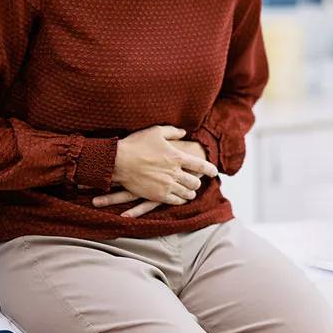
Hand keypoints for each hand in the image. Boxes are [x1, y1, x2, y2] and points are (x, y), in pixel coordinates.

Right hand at [101, 126, 217, 210]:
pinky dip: (180, 200)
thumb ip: (173, 132)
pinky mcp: (158, 195)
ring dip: (190, 192)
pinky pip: (176, 201)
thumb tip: (184, 132)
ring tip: (190, 192)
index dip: (210, 169)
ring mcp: (167, 185)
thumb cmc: (136, 144)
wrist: (118, 161)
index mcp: (177, 157)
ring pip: (187, 193)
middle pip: (195, 182)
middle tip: (197, 182)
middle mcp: (175, 172)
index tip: (214, 172)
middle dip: (197, 182)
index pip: (201, 165)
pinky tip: (180, 198)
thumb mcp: (156, 131)